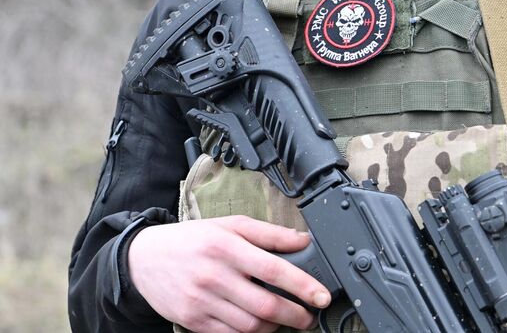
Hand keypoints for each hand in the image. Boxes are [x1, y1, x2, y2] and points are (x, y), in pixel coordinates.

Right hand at [128, 215, 330, 332]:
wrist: (144, 259)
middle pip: (266, 305)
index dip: (303, 286)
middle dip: (296, 315)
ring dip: (275, 326)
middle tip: (309, 316)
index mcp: (227, 246)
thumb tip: (304, 240)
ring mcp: (203, 301)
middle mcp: (214, 275)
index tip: (322, 296)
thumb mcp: (231, 225)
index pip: (274, 269)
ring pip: (250, 325)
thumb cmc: (194, 239)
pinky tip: (260, 324)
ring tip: (286, 319)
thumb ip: (269, 233)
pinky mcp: (194, 321)